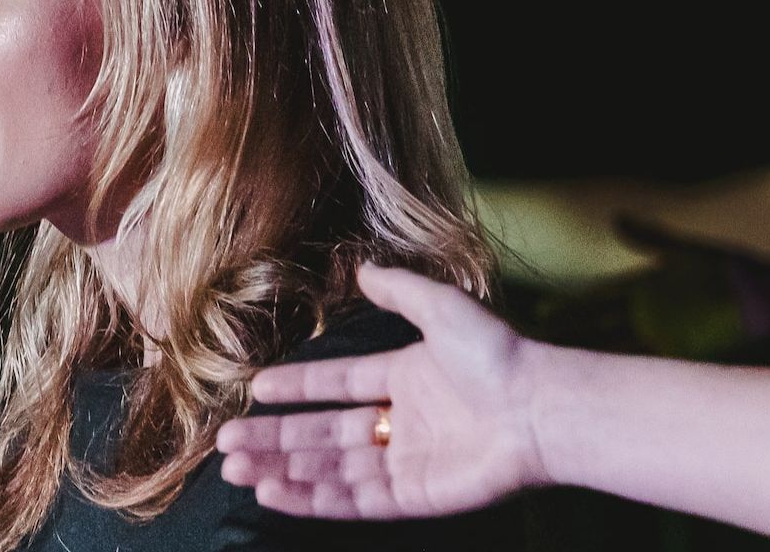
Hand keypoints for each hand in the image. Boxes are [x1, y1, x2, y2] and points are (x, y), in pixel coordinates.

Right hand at [216, 264, 555, 518]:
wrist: (543, 408)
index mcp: (405, 380)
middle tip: (227, 444)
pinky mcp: (416, 497)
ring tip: (238, 470)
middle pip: (322, 435)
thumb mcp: (443, 309)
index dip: (297, 387)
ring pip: (331, 470)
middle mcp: (401, 424)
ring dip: (283, 471)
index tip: (256, 389)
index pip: (337, 385)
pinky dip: (313, 499)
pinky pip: (355, 500)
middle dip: (273, 441)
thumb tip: (362, 269)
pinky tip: (276, 492)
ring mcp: (407, 463)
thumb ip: (399, 291)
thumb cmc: (499, 357)